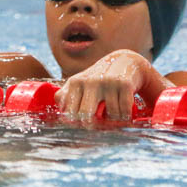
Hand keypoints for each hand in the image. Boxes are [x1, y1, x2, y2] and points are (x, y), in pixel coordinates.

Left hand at [54, 49, 169, 119]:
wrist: (124, 61)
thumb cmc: (99, 79)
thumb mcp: (80, 83)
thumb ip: (65, 96)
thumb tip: (61, 115)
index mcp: (75, 82)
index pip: (70, 113)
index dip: (76, 124)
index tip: (83, 125)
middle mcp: (90, 81)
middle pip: (86, 116)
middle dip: (93, 125)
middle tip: (99, 124)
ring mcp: (107, 82)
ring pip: (109, 116)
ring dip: (114, 119)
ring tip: (115, 110)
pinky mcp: (123, 84)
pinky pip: (124, 112)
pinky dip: (126, 115)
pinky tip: (125, 109)